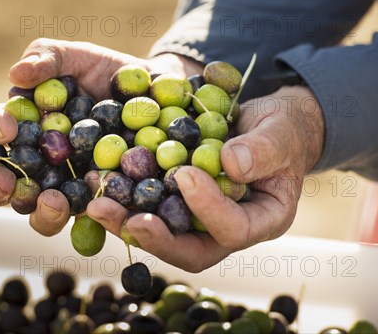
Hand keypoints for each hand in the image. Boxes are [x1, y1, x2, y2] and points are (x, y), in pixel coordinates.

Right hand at [0, 38, 201, 235]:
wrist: (152, 88)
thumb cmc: (104, 70)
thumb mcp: (75, 56)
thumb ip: (47, 57)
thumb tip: (16, 74)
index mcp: (23, 126)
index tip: (7, 127)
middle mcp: (38, 162)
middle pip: (4, 183)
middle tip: (7, 181)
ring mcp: (68, 187)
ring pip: (40, 214)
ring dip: (40, 212)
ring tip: (54, 201)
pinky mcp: (100, 202)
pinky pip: (90, 220)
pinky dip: (89, 220)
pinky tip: (96, 211)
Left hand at [87, 85, 324, 271]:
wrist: (264, 126)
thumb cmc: (281, 130)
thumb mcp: (282, 132)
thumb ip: (264, 148)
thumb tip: (230, 164)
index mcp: (263, 220)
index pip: (234, 230)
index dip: (208, 209)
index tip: (185, 174)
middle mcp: (227, 229)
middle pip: (190, 250)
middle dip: (154, 237)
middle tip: (124, 218)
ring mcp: (199, 220)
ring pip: (162, 234)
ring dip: (126, 222)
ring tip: (96, 202)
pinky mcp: (176, 203)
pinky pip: (149, 208)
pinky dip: (123, 198)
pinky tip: (98, 180)